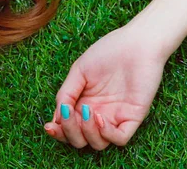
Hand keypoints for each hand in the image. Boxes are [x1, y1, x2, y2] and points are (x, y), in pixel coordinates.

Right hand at [44, 24, 168, 149]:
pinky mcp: (133, 117)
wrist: (137, 42)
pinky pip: (120, 139)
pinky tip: (99, 116)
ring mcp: (116, 117)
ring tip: (86, 110)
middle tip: (68, 114)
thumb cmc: (109, 51)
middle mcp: (98, 114)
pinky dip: (107, 134)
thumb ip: (66, 93)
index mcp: (84, 103)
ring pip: (98, 144)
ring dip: (87, 132)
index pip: (68, 128)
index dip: (58, 132)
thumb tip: (56, 117)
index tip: (49, 126)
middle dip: (69, 132)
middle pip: (80, 140)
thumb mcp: (79, 71)